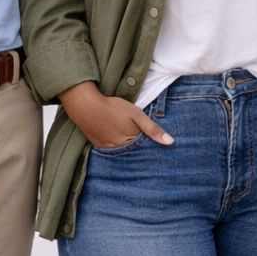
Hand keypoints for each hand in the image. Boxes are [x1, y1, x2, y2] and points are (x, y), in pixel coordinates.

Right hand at [59, 81, 173, 148]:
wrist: (86, 106)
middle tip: (137, 136)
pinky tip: (114, 133)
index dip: (148, 142)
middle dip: (137, 145)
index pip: (144, 147)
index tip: (152, 140)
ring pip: (121, 150)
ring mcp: (107, 148)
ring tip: (125, 133)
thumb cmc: (114, 108)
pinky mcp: (98, 145)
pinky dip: (114, 143)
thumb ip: (153, 129)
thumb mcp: (137, 115)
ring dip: (125, 145)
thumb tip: (170, 142)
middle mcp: (118, 149)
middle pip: (132, 150)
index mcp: (130, 143)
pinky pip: (110, 148)